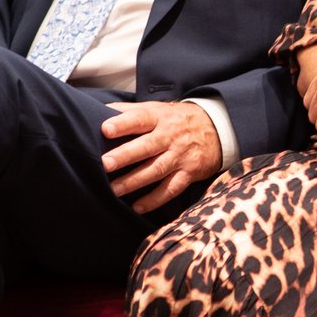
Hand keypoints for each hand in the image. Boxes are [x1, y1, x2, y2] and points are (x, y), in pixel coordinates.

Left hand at [99, 100, 223, 214]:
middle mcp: (170, 137)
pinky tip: (138, 207)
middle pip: (146, 147)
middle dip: (125, 156)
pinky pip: (170, 189)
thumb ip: (130, 110)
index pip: (140, 119)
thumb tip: (100, 109)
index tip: (105, 129)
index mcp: (159, 118)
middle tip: (105, 164)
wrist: (216, 129)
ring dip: (134, 181)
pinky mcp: (188, 174)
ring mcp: (180, 156)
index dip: (123, 124)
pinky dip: (154, 199)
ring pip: (156, 170)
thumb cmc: (177, 119)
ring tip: (114, 190)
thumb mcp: (158, 108)